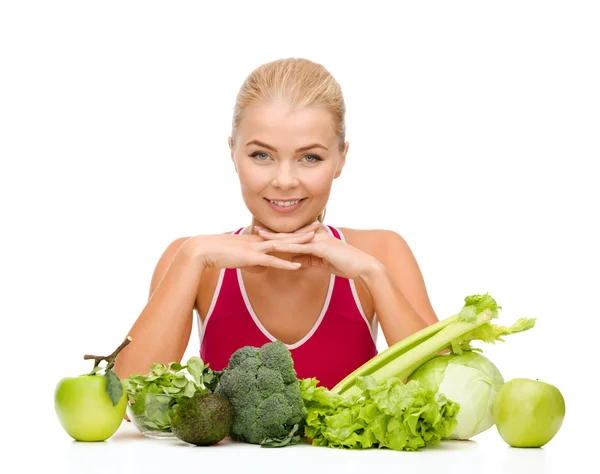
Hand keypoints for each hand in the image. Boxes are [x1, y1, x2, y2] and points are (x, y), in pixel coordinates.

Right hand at [194, 221, 319, 272]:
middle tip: (319, 226)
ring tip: (315, 241)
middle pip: (286, 235)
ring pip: (282, 245)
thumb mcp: (241, 259)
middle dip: (303, 232)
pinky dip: (286, 264)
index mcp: (257, 240)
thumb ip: (254, 263)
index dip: (295, 232)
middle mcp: (259, 241)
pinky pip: (272, 261)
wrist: (204, 251)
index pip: (280, 235)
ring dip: (299, 244)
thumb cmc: (219, 254)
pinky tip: (298, 266)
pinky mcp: (252, 257)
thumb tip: (264, 269)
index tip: (308, 228)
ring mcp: (256, 248)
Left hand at [256, 224, 382, 281]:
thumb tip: (292, 260)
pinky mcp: (321, 247)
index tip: (263, 233)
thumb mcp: (320, 262)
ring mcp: (318, 239)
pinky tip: (276, 247)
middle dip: (272, 232)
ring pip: (293, 238)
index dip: (278, 234)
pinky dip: (288, 247)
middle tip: (255, 230)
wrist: (361, 266)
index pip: (293, 234)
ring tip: (261, 236)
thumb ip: (306, 258)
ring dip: (276, 237)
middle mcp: (316, 233)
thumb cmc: (344, 263)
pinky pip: (301, 247)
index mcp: (316, 236)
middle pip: (290, 233)